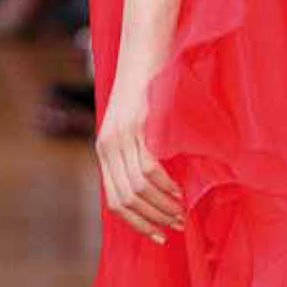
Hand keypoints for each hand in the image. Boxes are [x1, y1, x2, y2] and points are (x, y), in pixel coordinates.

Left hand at [96, 64, 183, 243]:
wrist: (144, 51)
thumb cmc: (148, 89)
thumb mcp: (136, 125)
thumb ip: (138, 153)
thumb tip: (156, 188)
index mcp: (104, 150)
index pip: (114, 202)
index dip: (136, 223)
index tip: (158, 235)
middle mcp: (107, 147)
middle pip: (125, 200)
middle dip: (152, 220)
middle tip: (176, 227)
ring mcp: (120, 137)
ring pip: (138, 188)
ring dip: (162, 206)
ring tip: (181, 213)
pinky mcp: (135, 126)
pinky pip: (148, 168)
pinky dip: (165, 185)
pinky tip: (179, 191)